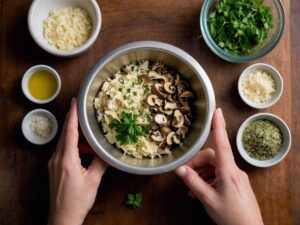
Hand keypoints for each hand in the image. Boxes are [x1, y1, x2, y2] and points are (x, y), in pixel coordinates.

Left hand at [47, 98, 107, 224]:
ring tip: (93, 142)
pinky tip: (87, 153)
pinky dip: (76, 148)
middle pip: (66, 134)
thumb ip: (101, 163)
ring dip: (79, 139)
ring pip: (66, 143)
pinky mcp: (55, 168)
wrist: (63, 218)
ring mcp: (54, 163)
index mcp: (67, 160)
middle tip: (86, 113)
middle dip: (76, 123)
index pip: (69, 131)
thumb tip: (108, 150)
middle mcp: (57, 159)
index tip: (74, 101)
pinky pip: (65, 151)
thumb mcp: (93, 181)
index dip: (72, 115)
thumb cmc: (77, 201)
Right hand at [175, 109, 263, 224]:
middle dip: (197, 164)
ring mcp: (236, 177)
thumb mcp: (208, 199)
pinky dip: (208, 179)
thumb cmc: (231, 217)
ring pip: (214, 166)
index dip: (218, 126)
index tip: (217, 111)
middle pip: (212, 157)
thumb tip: (179, 169)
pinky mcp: (236, 183)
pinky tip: (200, 191)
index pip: (222, 144)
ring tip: (192, 188)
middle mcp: (234, 170)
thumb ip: (193, 182)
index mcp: (228, 171)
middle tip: (185, 175)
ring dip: (201, 173)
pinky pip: (219, 175)